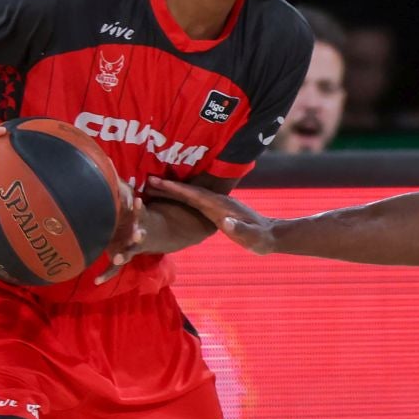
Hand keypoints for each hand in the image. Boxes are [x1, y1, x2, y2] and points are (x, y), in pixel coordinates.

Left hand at [94, 181, 147, 283]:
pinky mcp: (123, 256)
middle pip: (139, 235)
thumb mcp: (130, 199)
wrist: (153, 234)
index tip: (136, 199)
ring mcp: (130, 248)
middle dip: (137, 235)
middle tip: (137, 234)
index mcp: (139, 218)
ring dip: (123, 256)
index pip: (140, 211)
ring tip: (117, 260)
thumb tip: (105, 160)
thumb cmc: (134, 213)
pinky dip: (106, 274)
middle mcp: (137, 234)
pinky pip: (115, 269)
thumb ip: (119, 183)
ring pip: (129, 253)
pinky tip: (96, 281)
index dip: (138, 206)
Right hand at [146, 179, 277, 254]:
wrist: (272, 235)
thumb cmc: (261, 239)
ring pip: (190, 196)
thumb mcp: (252, 237)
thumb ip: (241, 229)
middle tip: (146, 180)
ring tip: (152, 188)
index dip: (176, 189)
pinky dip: (181, 198)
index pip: (194, 195)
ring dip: (172, 191)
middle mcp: (218, 202)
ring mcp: (217, 205)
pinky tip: (172, 200)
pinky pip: (195, 202)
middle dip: (168, 186)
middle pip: (189, 192)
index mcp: (221, 207)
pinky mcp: (217, 210)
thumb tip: (227, 222)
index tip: (157, 183)